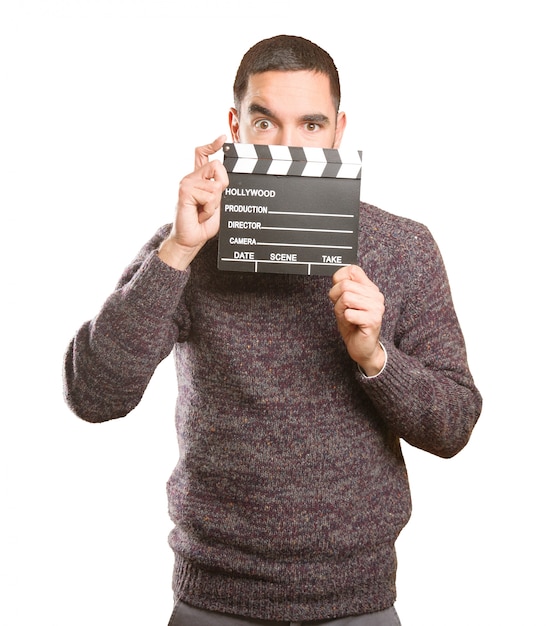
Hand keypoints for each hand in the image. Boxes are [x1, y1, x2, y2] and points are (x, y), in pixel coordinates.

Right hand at [158, 135, 228, 269]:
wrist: (190, 239)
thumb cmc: (202, 224)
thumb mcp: (216, 203)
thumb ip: (218, 188)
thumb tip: (221, 179)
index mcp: (198, 179)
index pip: (202, 154)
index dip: (212, 145)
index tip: (222, 138)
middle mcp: (191, 178)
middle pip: (217, 166)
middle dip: (222, 186)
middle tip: (212, 203)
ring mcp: (186, 183)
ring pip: (215, 184)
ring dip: (214, 203)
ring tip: (203, 211)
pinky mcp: (185, 190)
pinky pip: (209, 194)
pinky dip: (209, 208)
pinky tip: (199, 213)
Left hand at [329, 265, 385, 375]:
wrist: (363, 348)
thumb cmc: (353, 325)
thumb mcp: (345, 303)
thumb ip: (343, 288)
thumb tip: (338, 276)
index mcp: (370, 288)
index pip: (352, 270)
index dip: (339, 279)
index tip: (339, 293)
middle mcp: (376, 295)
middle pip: (345, 285)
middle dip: (336, 299)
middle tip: (343, 311)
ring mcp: (376, 307)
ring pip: (346, 298)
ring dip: (340, 310)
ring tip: (348, 318)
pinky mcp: (373, 320)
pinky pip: (348, 313)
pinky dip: (345, 320)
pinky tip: (353, 324)